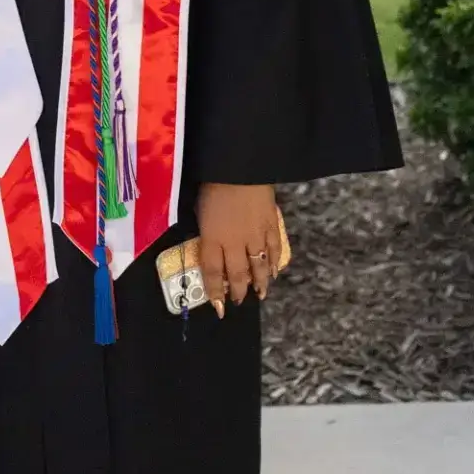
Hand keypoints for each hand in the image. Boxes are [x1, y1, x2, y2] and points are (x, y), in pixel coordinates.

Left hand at [196, 182, 288, 310]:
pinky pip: (274, 249)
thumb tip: (209, 242)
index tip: (218, 307)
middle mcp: (233, 242)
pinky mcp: (271, 224)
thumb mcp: (199, 207)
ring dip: (259, 282)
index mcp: (212, 238)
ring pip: (258, 266)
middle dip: (238, 291)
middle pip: (236, 274)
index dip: (215, 293)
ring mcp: (255, 235)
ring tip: (260, 294)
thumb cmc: (213, 183)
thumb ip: (205, 229)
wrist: (240, 166)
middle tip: (239, 301)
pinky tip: (273, 271)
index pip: (212, 273)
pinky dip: (274, 262)